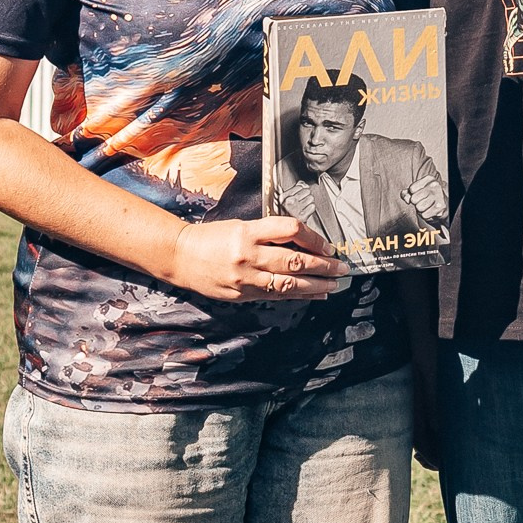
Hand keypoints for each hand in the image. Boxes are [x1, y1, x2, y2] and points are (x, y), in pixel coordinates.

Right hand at [170, 214, 347, 302]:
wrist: (180, 256)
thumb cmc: (212, 237)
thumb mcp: (241, 225)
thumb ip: (268, 233)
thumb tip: (304, 242)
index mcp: (248, 232)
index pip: (290, 230)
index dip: (314, 238)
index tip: (328, 245)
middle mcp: (248, 255)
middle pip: (295, 260)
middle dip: (323, 265)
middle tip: (342, 267)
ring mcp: (246, 278)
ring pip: (290, 283)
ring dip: (317, 284)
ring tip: (335, 283)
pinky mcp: (243, 295)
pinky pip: (277, 296)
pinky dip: (300, 295)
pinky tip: (316, 294)